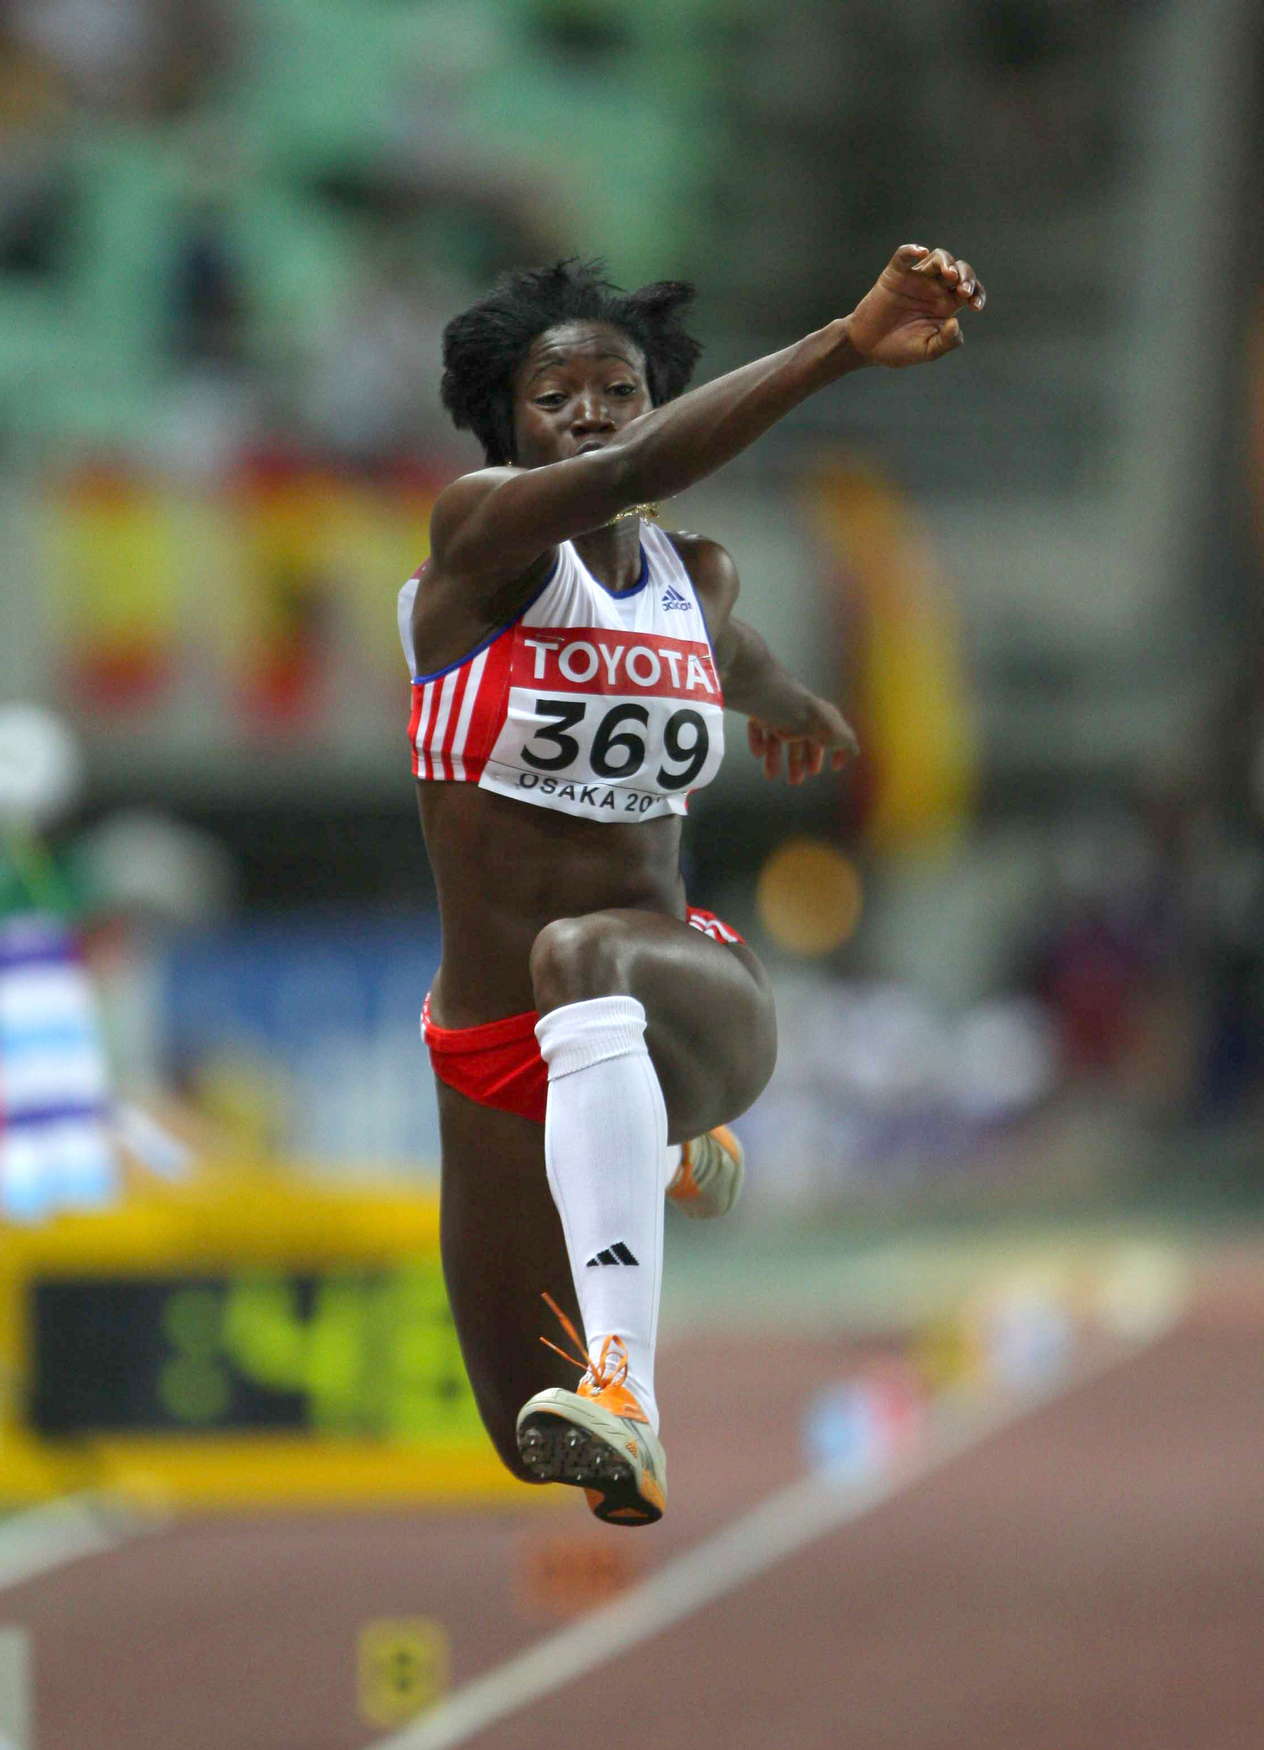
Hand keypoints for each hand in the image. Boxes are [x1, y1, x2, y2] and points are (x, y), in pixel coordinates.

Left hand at [747, 699, 857, 784]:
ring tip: (770, 776)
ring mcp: (779, 712)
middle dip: (798, 763)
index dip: (833, 752)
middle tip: (796, 782)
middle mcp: (801, 715)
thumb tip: (855, 751)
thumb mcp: (835, 734)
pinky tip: (758, 754)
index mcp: (821, 718)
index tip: (833, 769)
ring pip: (777, 739)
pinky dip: (757, 741)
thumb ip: (846, 743)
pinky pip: (757, 727)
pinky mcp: (759, 711)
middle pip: (800, 742)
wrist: (777, 699)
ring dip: (774, 759)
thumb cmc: (809, 718)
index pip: (830, 737)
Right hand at [845, 244, 985, 368]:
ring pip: (937, 257)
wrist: (868, 348)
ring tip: (949, 275)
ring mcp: (915, 278)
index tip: (975, 306)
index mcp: (946, 304)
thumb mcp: (927, 351)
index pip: (969, 289)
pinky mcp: (895, 274)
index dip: (977, 293)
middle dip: (966, 276)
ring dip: (946, 262)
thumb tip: (956, 323)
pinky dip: (911, 250)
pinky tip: (920, 252)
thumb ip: (946, 341)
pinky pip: (904, 256)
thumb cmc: (899, 349)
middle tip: (963, 291)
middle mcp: (934, 287)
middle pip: (958, 269)